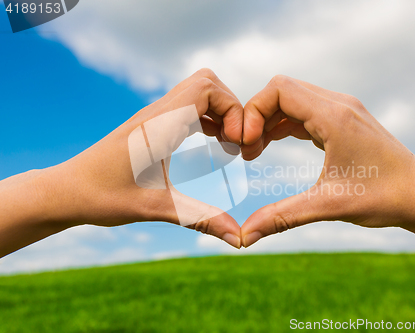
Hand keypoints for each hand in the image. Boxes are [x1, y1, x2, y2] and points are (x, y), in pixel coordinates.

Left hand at [0, 69, 243, 255]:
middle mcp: (157, 113)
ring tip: (228, 143)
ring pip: (197, 91)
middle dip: (231, 107)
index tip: (237, 143)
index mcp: (159, 126)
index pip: (206, 89)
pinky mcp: (151, 124)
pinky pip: (187, 106)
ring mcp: (153, 116)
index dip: (232, 109)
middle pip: (206, 82)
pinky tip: (211, 142)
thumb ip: (201, 220)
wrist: (66, 191)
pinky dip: (206, 117)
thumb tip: (238, 239)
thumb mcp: (156, 209)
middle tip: (236, 141)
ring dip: (219, 111)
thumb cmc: (103, 198)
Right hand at [239, 75, 414, 284]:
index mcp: (335, 117)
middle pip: (282, 90)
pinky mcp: (345, 119)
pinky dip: (285, 123)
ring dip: (270, 120)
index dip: (253, 112)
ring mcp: (344, 110)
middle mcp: (339, 105)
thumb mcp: (328, 206)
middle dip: (257, 116)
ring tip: (255, 151)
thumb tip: (245, 236)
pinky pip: (305, 110)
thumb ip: (282, 216)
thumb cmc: (383, 198)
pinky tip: (274, 144)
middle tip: (247, 151)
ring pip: (293, 98)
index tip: (246, 145)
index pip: (278, 90)